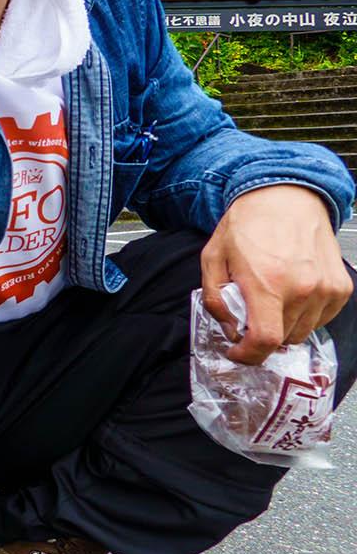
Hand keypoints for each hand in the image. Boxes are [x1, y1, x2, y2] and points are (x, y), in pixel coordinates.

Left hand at [200, 184, 351, 364]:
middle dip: (261, 335)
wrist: (285, 198)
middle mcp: (302, 289)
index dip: (248, 355)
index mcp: (268, 283)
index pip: (264, 340)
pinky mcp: (341, 287)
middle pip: (282, 338)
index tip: (237, 353)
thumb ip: (215, 298)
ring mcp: (325, 289)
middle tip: (249, 314)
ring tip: (270, 299)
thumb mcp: (213, 257)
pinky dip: (304, 315)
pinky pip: (321, 319)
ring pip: (302, 331)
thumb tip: (230, 329)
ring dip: (283, 326)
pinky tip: (290, 294)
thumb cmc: (248, 224)